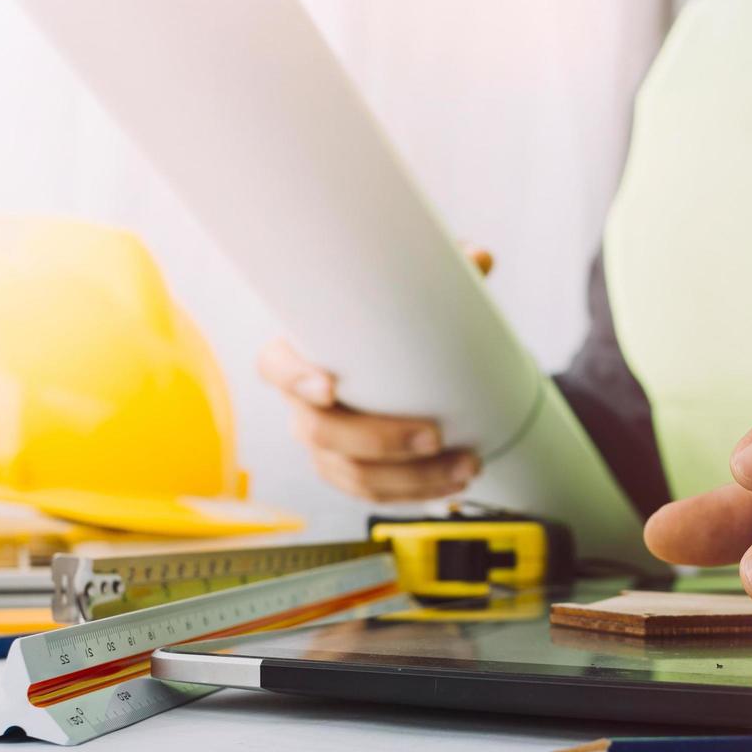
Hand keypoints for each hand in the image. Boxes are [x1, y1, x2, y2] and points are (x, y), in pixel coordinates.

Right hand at [255, 246, 495, 501]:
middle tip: (433, 435)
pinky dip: (415, 493)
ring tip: (464, 464)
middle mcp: (302, 404)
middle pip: (319, 432)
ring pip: (350, 473)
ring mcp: (322, 444)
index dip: (295, 380)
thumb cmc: (381, 325)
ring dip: (410, 477)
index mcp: (298, 353)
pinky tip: (452, 484)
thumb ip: (436, 269)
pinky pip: (371, 494)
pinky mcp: (346, 471)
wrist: (383, 361)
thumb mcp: (404, 292)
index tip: (329, 387)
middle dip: (380, 440)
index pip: (274, 366)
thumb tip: (477, 257)